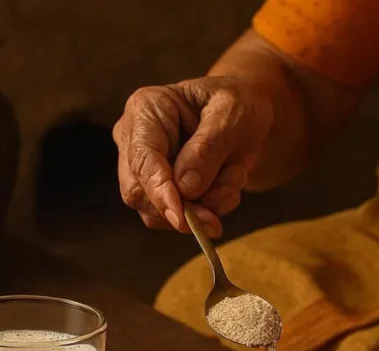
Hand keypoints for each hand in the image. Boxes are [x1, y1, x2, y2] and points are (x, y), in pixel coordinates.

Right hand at [113, 76, 272, 236]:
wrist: (244, 114)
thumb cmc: (236, 103)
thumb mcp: (233, 113)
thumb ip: (209, 147)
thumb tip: (185, 187)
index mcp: (146, 109)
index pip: (142, 158)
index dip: (158, 190)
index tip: (180, 217)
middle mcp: (134, 139)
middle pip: (138, 192)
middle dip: (179, 209)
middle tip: (214, 220)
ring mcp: (143, 167)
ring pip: (155, 211)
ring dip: (200, 208)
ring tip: (233, 178)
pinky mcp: (158, 190)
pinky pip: (175, 216)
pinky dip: (207, 210)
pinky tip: (228, 186)